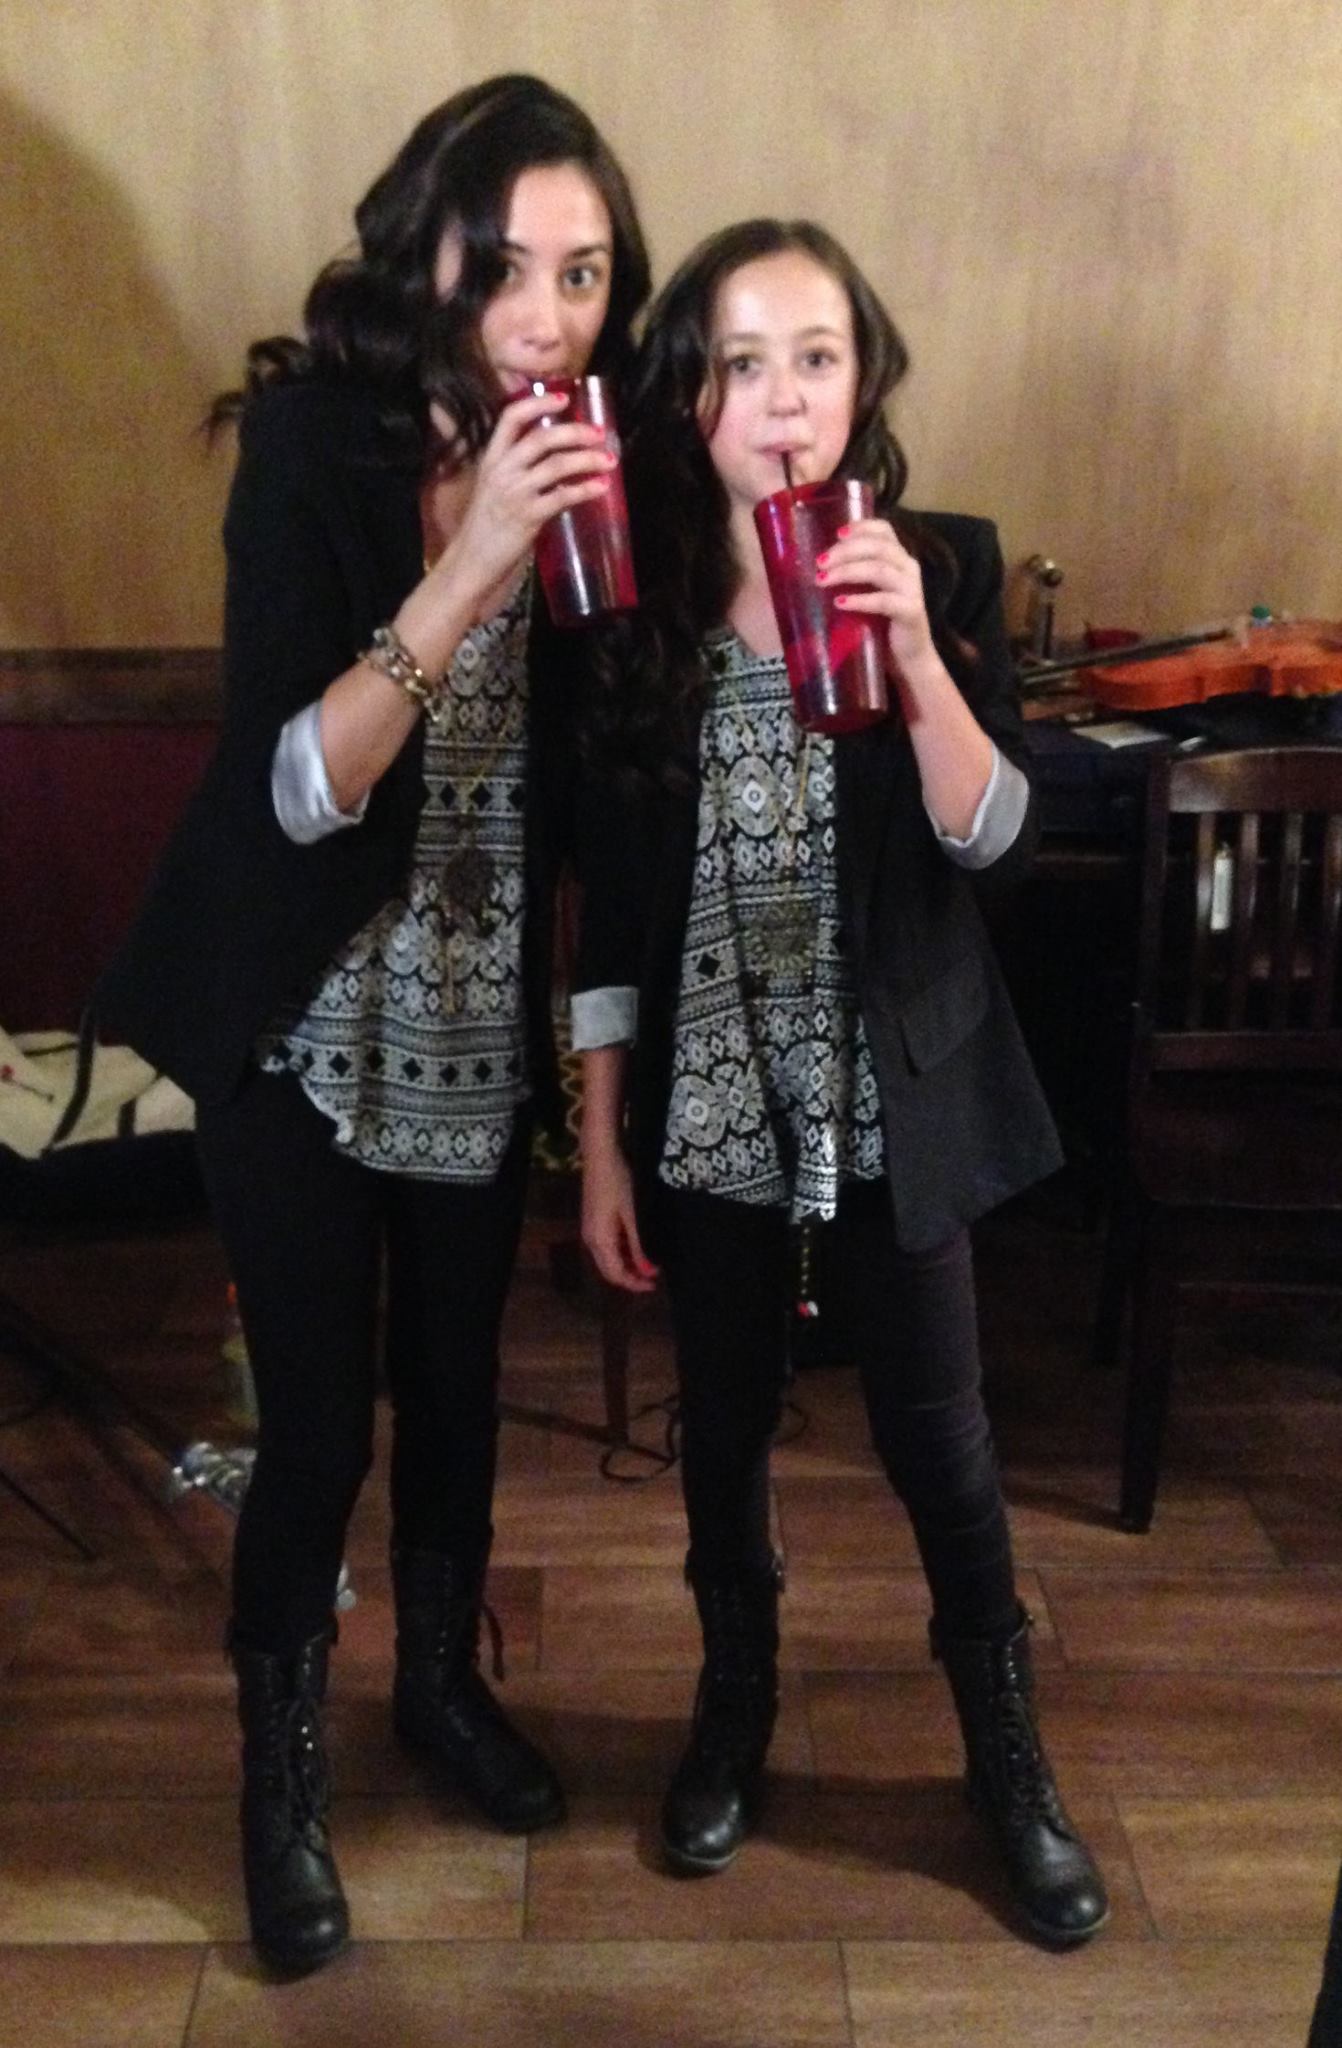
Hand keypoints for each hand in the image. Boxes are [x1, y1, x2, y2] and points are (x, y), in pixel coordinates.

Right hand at [435, 390, 615, 608]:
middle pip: (542, 438)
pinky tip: (601, 487)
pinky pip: (563, 497)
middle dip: (575, 432)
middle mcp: (501, 470)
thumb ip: (519, 468)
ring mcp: (514, 493)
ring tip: (609, 460)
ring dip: (587, 459)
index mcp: (492, 458)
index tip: (564, 398)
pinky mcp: (528, 517)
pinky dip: (586, 489)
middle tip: (599, 433)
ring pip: (557, 465)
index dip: (538, 403)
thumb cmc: (488, 524)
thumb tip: (558, 455)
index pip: (511, 417)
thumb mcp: (496, 487)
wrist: (473, 560)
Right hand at [581, 1145, 658, 1293]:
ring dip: (627, 1265)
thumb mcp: (634, 1215)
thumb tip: (648, 1270)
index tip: (654, 1286)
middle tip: (654, 1278)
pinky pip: (607, 1246)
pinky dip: (622, 1252)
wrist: (601, 1156)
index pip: (615, 1275)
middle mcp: (590, 1240)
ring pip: (608, 1259)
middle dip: (631, 1277)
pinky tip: (637, 1247)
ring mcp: (590, 1230)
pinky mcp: (593, 1222)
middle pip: (609, 1271)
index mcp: (600, 1241)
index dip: (634, 1284)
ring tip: (649, 1263)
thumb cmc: (619, 1182)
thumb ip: (639, 1245)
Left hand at [818, 518, 937, 680]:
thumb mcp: (868, 591)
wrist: (908, 656)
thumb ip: (854, 574)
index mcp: (899, 557)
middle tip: (820, 563)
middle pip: (877, 547)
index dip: (862, 527)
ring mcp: (912, 589)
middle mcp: (908, 568)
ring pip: (879, 570)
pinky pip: (884, 601)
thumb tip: (819, 565)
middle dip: (845, 552)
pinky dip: (860, 600)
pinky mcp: (911, 611)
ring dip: (847, 572)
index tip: (836, 534)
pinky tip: (840, 602)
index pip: (884, 530)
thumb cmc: (882, 621)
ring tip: (823, 580)